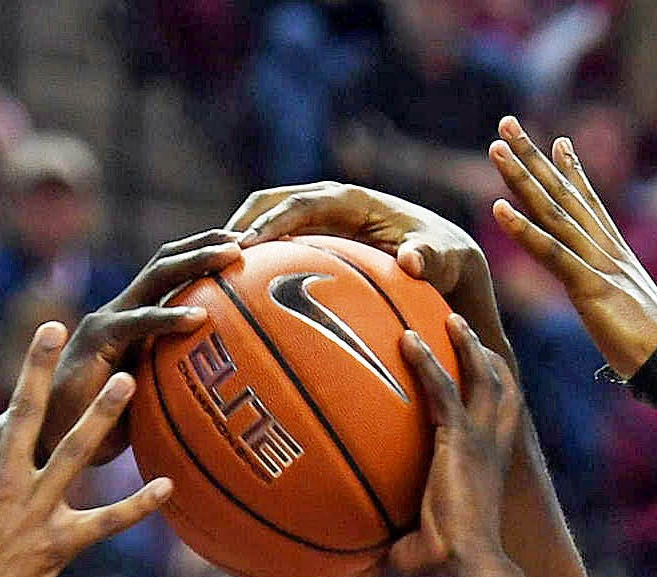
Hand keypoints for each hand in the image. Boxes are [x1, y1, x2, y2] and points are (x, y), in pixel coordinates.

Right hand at [0, 327, 170, 576]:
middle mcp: (3, 483)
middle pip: (27, 414)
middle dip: (39, 368)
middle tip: (54, 328)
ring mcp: (34, 512)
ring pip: (75, 454)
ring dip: (102, 416)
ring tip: (126, 381)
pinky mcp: (59, 545)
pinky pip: (107, 523)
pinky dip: (138, 506)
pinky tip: (167, 484)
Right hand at [41, 230, 243, 463]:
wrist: (48, 445)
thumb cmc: (101, 431)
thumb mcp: (149, 401)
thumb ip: (177, 383)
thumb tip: (230, 389)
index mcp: (132, 320)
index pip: (171, 274)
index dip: (204, 256)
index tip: (247, 249)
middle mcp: (120, 311)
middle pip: (166, 262)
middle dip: (206, 243)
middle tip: (249, 238)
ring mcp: (106, 321)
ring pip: (155, 277)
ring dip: (195, 262)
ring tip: (231, 256)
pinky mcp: (95, 341)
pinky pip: (138, 324)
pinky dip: (169, 318)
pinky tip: (200, 317)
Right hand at [228, 180, 502, 347]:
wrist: (447, 259)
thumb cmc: (446, 259)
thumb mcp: (445, 259)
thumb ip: (430, 256)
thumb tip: (411, 258)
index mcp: (353, 200)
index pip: (302, 203)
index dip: (272, 222)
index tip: (245, 247)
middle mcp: (330, 203)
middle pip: (271, 203)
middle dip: (240, 225)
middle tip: (210, 258)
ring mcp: (320, 221)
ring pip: (266, 221)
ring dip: (238, 242)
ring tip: (209, 276)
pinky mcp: (315, 240)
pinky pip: (276, 246)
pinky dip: (254, 264)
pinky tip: (233, 298)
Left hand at [385, 316, 521, 576]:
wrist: (460, 573)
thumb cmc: (437, 576)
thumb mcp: (408, 556)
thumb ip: (382, 553)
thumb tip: (349, 574)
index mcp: (485, 470)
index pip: (495, 421)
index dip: (490, 394)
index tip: (475, 372)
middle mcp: (490, 450)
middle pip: (501, 387)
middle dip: (486, 354)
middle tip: (463, 326)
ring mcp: (480, 443)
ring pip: (483, 378)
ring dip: (467, 345)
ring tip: (450, 318)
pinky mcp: (461, 442)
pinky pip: (442, 390)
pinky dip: (427, 361)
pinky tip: (407, 339)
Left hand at [487, 119, 656, 381]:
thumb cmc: (649, 349)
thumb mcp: (625, 312)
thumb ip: (611, 296)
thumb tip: (609, 302)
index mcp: (615, 253)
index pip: (589, 202)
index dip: (571, 170)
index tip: (556, 140)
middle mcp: (606, 248)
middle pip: (564, 193)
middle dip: (534, 156)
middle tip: (508, 122)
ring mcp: (598, 264)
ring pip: (553, 212)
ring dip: (521, 178)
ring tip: (496, 148)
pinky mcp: (590, 288)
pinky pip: (552, 254)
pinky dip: (524, 231)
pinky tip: (499, 210)